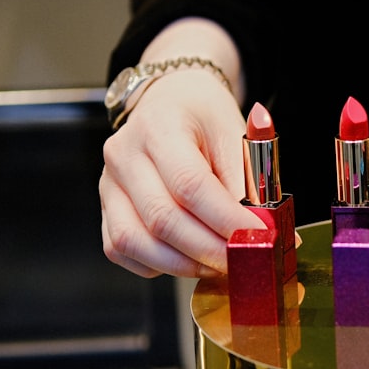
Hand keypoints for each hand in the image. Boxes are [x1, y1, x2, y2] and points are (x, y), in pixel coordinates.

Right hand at [99, 70, 264, 277]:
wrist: (171, 102)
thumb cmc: (206, 119)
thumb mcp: (236, 134)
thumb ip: (247, 182)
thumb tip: (262, 232)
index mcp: (159, 126)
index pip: (190, 185)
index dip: (226, 220)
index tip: (258, 238)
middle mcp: (124, 155)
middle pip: (162, 219)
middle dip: (209, 250)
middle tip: (243, 261)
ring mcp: (109, 184)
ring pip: (135, 241)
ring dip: (183, 264)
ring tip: (219, 266)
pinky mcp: (106, 208)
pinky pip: (122, 250)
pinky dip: (157, 265)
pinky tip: (188, 260)